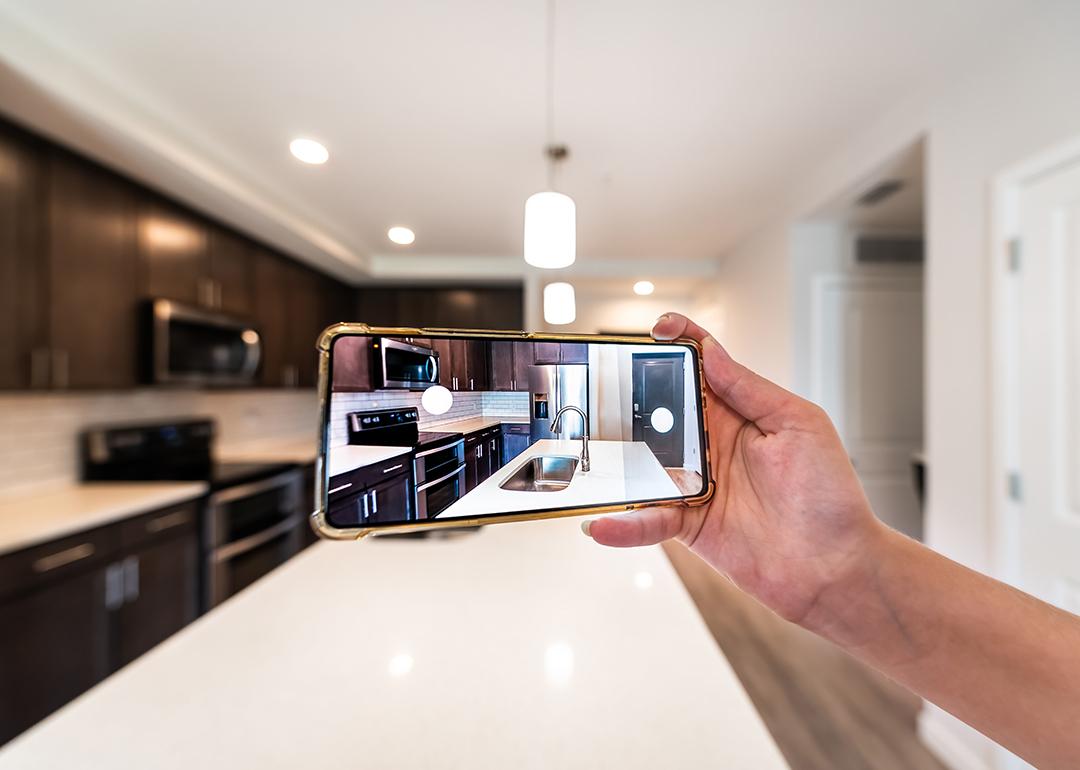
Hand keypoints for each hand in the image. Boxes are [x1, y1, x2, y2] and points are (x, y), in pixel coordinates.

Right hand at [584, 312, 886, 626]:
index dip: (679, 342)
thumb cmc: (831, 496)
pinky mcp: (688, 524)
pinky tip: (600, 523)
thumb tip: (711, 351)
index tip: (656, 329)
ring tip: (582, 452)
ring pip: (643, 462)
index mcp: (740, 412)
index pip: (702, 366)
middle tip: (599, 388)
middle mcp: (712, 443)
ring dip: (614, 458)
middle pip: (660, 409)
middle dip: (628, 395)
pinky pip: (648, 518)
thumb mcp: (799, 425)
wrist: (837, 569)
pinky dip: (623, 523)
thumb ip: (750, 389)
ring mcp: (696, 483)